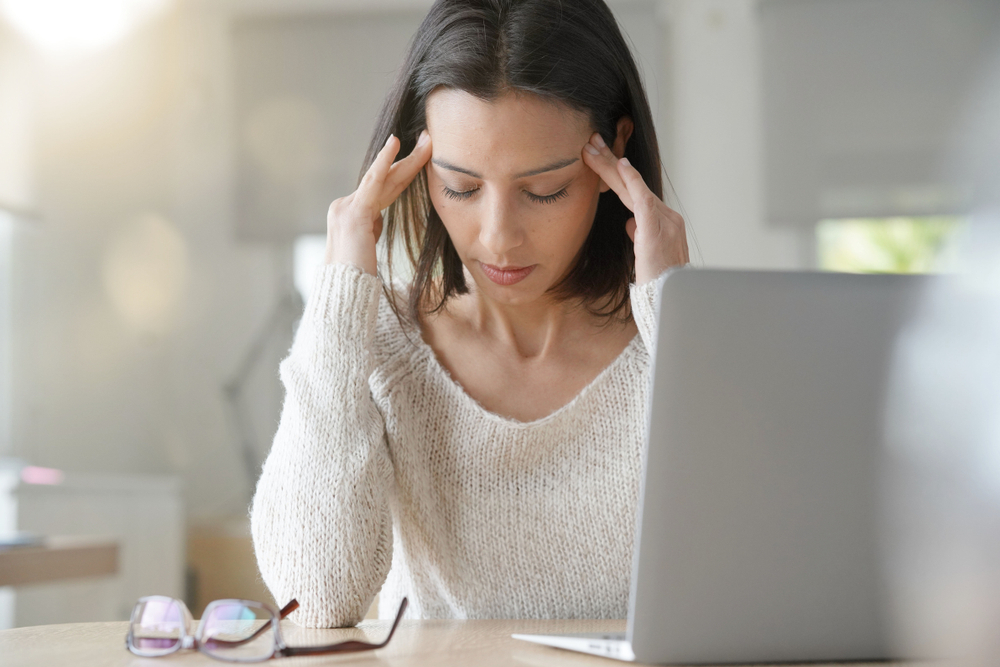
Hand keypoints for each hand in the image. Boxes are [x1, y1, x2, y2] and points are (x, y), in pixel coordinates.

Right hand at [325, 131, 431, 274]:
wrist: (341, 295)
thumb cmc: (355, 282)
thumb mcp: (365, 250)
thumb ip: (370, 230)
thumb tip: (377, 220)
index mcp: (351, 216)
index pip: (382, 189)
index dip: (401, 173)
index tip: (419, 159)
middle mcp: (344, 206)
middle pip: (384, 179)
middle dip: (408, 159)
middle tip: (428, 138)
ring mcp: (346, 208)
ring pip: (384, 178)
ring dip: (409, 158)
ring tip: (427, 140)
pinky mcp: (353, 213)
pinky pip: (373, 181)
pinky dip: (384, 161)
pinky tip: (395, 144)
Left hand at [582, 132, 687, 284]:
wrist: (669, 300)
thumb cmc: (658, 283)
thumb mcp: (646, 256)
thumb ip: (640, 235)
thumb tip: (630, 223)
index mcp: (664, 222)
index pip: (635, 193)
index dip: (617, 175)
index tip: (600, 160)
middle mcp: (667, 216)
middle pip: (633, 184)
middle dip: (610, 162)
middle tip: (591, 142)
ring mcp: (665, 220)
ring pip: (632, 186)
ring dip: (610, 166)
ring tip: (592, 149)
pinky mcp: (657, 227)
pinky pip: (642, 198)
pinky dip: (632, 180)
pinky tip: (621, 164)